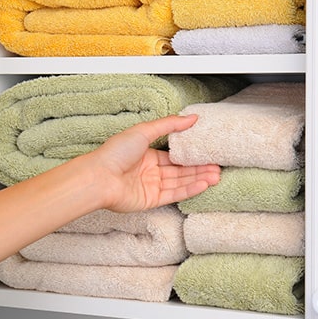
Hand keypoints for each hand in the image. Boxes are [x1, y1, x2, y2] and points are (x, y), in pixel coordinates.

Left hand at [86, 114, 220, 211]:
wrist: (99, 177)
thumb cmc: (115, 152)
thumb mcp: (144, 131)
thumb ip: (169, 124)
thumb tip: (192, 117)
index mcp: (146, 155)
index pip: (174, 156)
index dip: (191, 156)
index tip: (208, 153)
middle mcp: (149, 171)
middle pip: (180, 170)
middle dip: (199, 169)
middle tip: (218, 166)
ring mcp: (151, 187)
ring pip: (180, 182)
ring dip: (198, 179)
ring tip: (216, 175)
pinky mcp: (151, 201)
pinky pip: (174, 194)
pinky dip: (189, 189)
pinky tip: (204, 184)